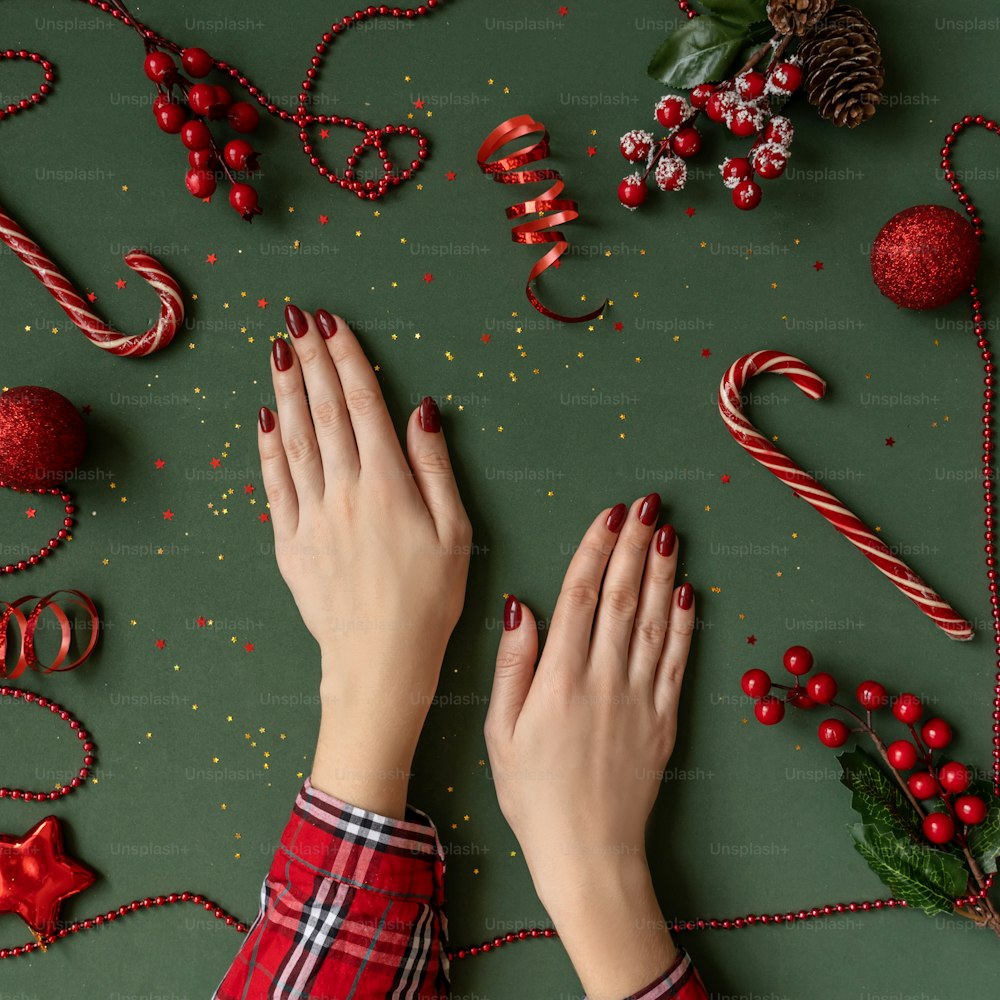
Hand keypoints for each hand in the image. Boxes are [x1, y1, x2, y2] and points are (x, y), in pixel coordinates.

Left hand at [258, 305, 471, 817]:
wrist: (379, 660)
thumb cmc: (431, 600)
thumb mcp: (455, 532)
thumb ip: (435, 467)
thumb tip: (422, 410)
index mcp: (388, 484)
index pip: (364, 406)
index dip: (346, 360)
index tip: (332, 324)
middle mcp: (345, 490)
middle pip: (325, 412)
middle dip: (310, 360)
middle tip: (296, 318)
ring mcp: (311, 515)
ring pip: (295, 439)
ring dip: (286, 391)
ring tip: (277, 352)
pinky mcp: (289, 542)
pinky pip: (275, 484)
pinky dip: (268, 448)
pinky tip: (265, 420)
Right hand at [485, 495, 694, 999]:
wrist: (588, 852)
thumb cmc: (533, 795)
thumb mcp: (500, 732)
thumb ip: (514, 666)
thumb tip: (523, 607)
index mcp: (559, 679)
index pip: (581, 597)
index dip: (596, 551)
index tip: (609, 515)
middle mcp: (604, 679)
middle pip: (623, 597)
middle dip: (635, 545)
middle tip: (647, 503)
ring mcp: (641, 697)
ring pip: (655, 620)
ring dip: (663, 572)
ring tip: (669, 531)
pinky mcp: (665, 717)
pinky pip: (679, 660)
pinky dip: (686, 624)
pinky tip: (689, 592)